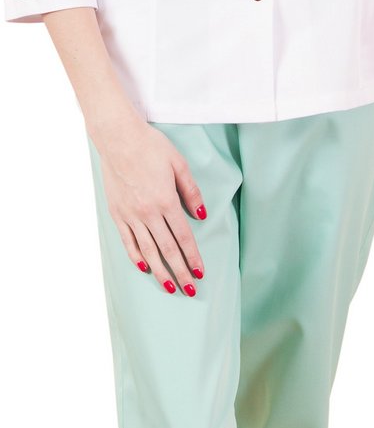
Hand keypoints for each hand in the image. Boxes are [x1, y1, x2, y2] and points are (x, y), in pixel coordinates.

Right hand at [97, 112, 206, 295]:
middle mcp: (148, 212)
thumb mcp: (179, 164)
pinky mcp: (117, 213)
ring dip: (159, 271)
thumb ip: (191, 191)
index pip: (183, 237)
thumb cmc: (150, 147)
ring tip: (169, 287)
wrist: (118, 138)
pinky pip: (128, 240)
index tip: (200, 273)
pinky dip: (136, 255)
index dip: (193, 257)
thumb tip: (201, 214)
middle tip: (190, 290)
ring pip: (147, 250)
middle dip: (180, 272)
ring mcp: (130, 214)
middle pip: (167, 250)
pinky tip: (144, 267)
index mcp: (166, 201)